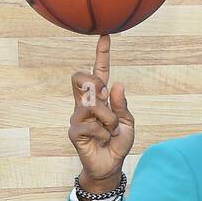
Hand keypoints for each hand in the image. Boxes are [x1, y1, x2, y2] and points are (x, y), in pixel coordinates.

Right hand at [69, 34, 134, 187]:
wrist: (111, 166)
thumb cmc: (118, 142)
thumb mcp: (128, 123)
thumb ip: (122, 105)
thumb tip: (116, 84)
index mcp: (99, 98)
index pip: (98, 72)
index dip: (101, 54)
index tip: (105, 34)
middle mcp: (85, 103)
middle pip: (80, 76)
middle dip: (94, 83)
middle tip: (106, 99)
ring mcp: (77, 116)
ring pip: (92, 104)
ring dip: (108, 118)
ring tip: (111, 131)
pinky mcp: (74, 131)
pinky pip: (91, 124)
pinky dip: (103, 132)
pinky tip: (103, 140)